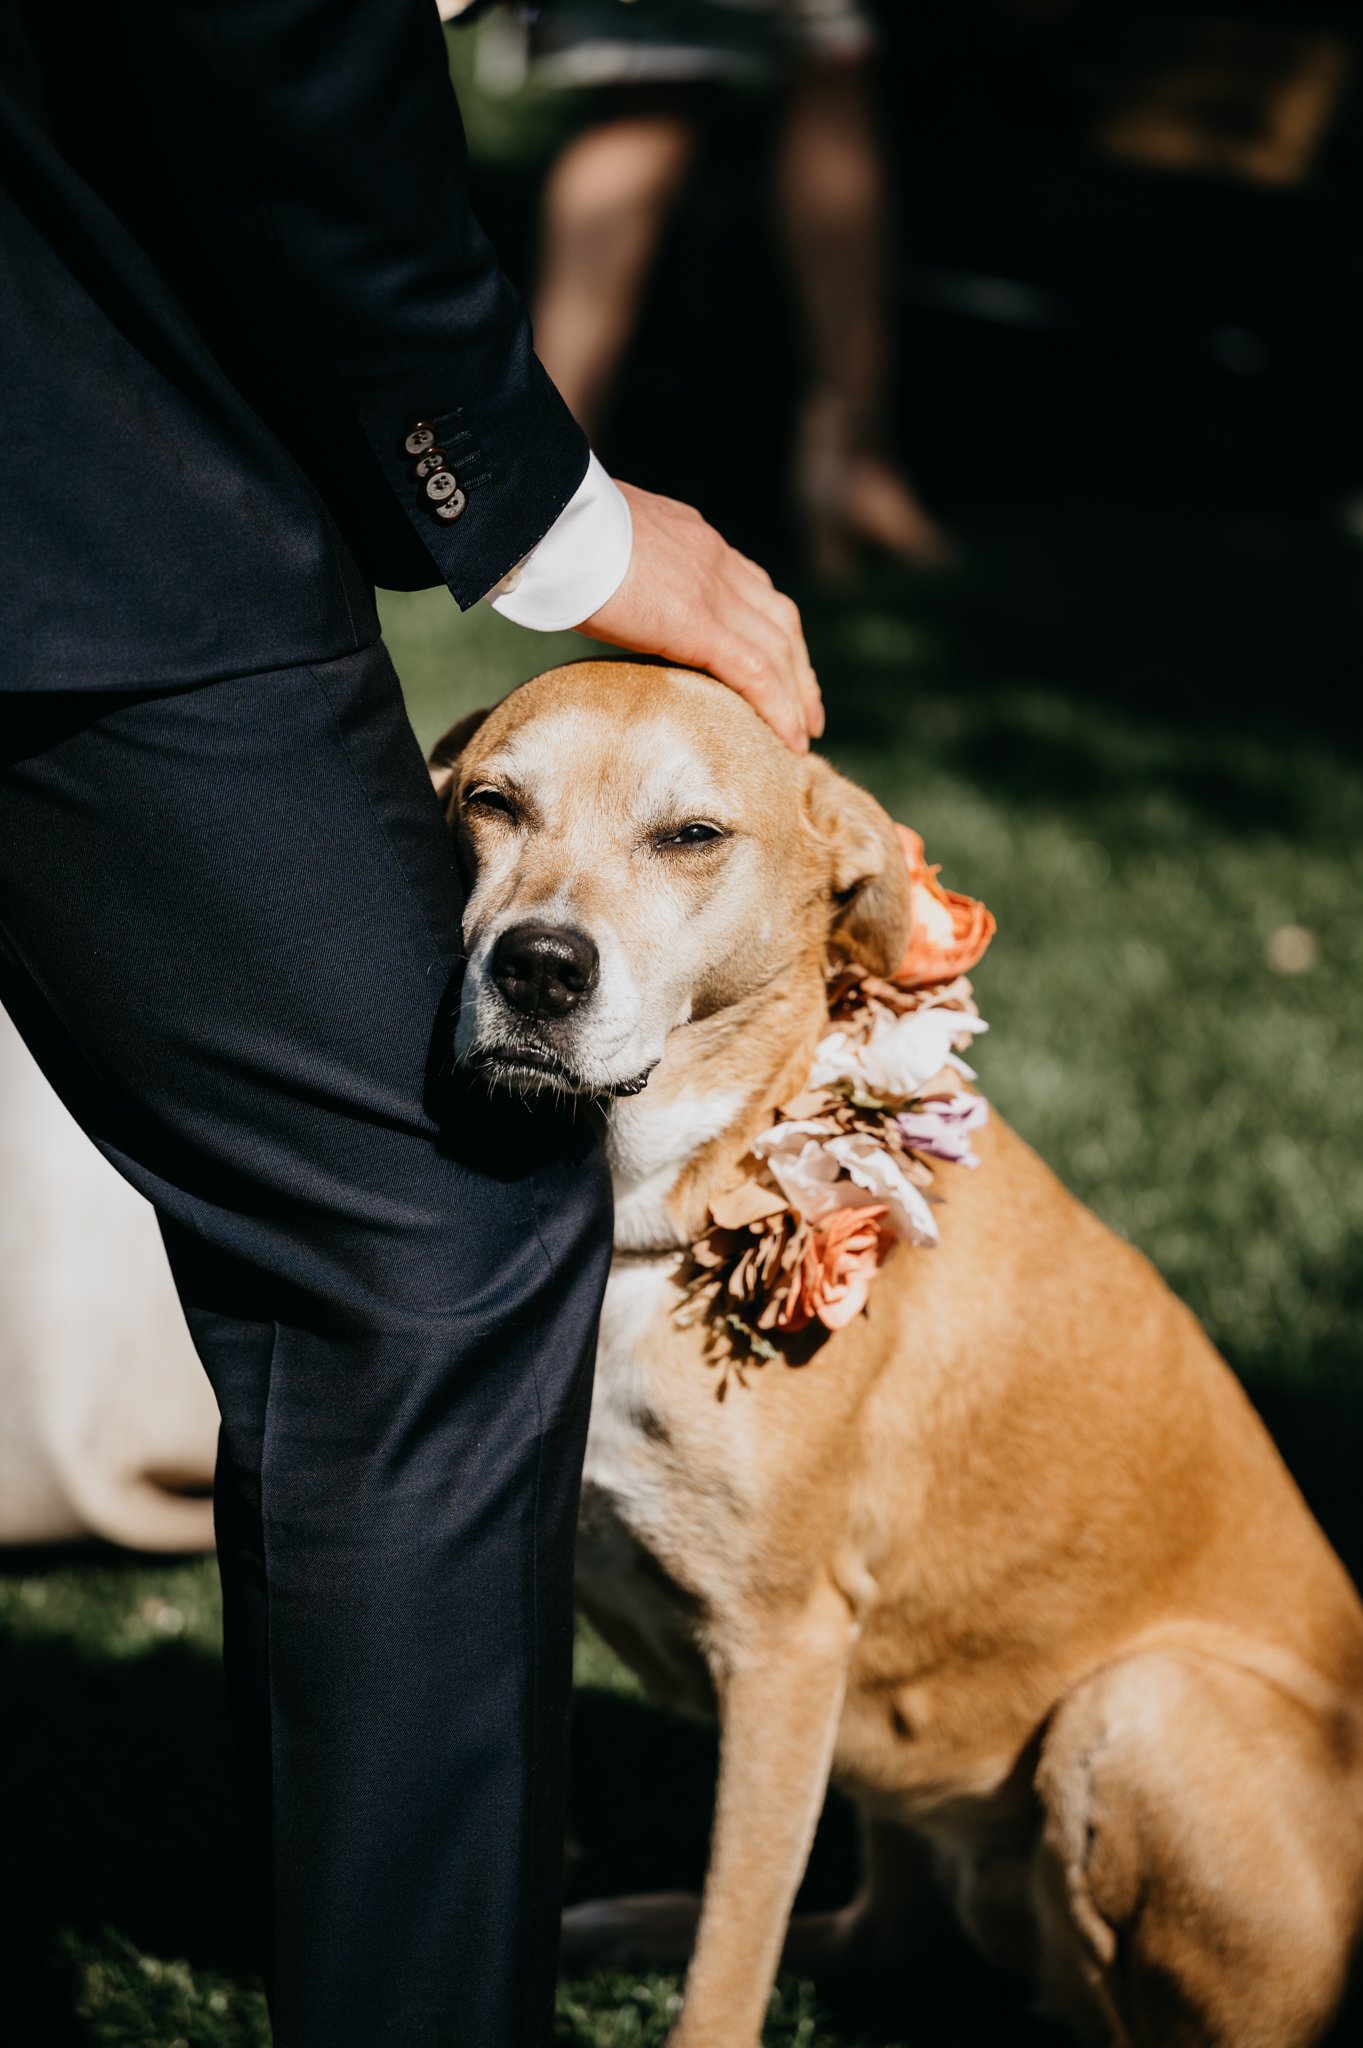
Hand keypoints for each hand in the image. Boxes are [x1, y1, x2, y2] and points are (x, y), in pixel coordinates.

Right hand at [576, 481, 822, 752]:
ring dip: (797, 694)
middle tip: (806, 709)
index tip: (778, 663)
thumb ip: (620, 572)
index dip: (770, 629)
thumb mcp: (599, 545)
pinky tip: (788, 738)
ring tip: (802, 735)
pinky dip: (778, 707)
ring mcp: (712, 587)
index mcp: (692, 538)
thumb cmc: (551, 531)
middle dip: (797, 665)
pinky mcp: (698, 620)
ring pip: (778, 647)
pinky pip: (755, 671)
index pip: (749, 587)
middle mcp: (713, 558)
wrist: (548, 518)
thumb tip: (606, 599)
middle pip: (778, 618)